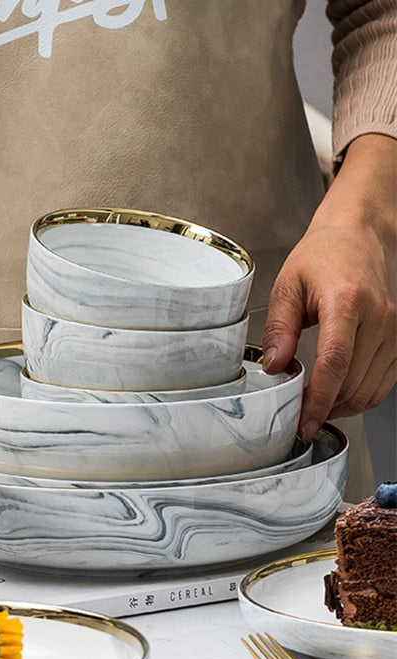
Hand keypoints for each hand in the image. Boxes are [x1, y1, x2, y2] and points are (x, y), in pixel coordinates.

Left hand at [262, 134, 396, 441]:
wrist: (360, 234)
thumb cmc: (322, 256)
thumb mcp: (287, 286)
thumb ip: (279, 329)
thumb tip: (274, 368)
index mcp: (347, 301)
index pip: (335, 363)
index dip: (318, 399)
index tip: (302, 423)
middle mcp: (379, 317)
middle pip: (354, 382)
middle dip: (324, 408)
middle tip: (296, 417)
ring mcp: (395, 329)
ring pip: (371, 389)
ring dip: (341, 407)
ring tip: (312, 408)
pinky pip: (385, 382)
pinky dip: (359, 397)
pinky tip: (335, 396)